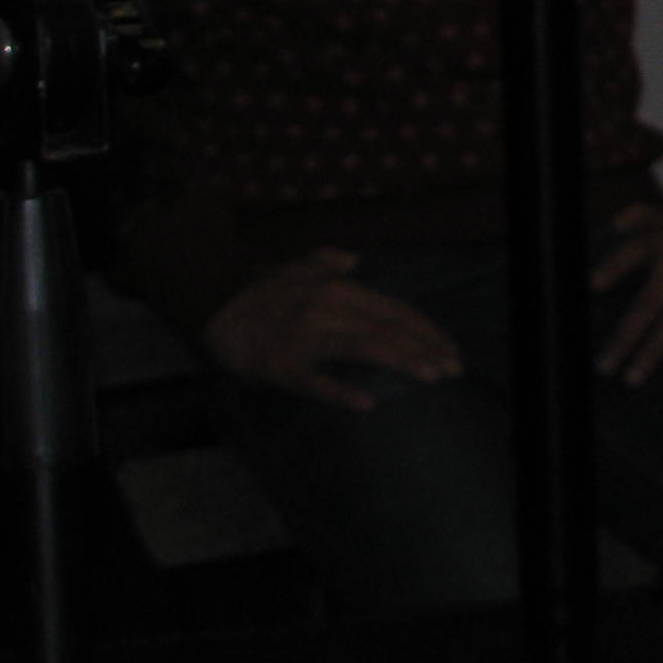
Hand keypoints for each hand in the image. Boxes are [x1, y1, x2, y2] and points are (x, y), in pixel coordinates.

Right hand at [201, 249, 461, 412]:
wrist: (207, 301)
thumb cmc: (256, 288)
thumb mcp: (295, 265)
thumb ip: (327, 260)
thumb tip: (355, 258)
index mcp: (338, 289)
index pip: (393, 310)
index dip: (425, 328)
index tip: (449, 347)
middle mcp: (328, 309)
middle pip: (388, 329)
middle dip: (426, 347)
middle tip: (454, 368)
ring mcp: (304, 338)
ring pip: (363, 348)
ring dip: (402, 360)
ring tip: (431, 375)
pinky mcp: (279, 365)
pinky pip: (313, 381)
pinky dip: (340, 391)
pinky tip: (365, 404)